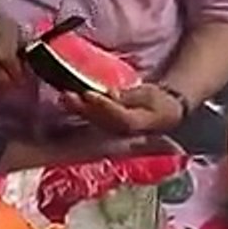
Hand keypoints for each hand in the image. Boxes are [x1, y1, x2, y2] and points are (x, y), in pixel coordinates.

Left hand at [60, 84, 185, 135]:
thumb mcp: (150, 95)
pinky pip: (91, 121)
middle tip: (69, 95)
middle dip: (84, 108)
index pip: (120, 118)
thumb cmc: (158, 103)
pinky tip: (68, 102)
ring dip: (77, 110)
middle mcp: (123, 134)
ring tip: (65, 97)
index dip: (105, 107)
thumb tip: (113, 96)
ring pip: (93, 122)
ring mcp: (113, 133)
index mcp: (139, 125)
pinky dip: (79, 110)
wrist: (162, 115)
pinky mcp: (105, 129)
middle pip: (102, 121)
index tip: (91, 95)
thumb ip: (132, 97)